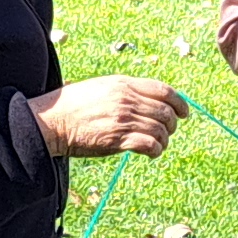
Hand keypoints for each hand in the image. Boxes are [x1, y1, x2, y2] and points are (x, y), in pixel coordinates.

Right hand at [33, 75, 183, 156]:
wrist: (53, 121)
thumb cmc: (73, 105)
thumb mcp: (101, 86)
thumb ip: (124, 90)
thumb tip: (145, 99)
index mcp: (124, 84)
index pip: (163, 90)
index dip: (179, 102)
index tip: (184, 112)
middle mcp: (127, 99)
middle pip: (166, 112)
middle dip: (173, 125)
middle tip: (168, 132)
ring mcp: (123, 119)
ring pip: (160, 130)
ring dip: (164, 140)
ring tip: (157, 145)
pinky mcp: (118, 139)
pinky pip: (149, 144)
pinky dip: (155, 150)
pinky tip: (150, 153)